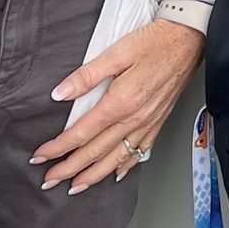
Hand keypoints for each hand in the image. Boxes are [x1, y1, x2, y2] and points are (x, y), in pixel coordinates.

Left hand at [31, 16, 204, 193]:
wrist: (188, 41)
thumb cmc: (155, 43)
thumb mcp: (116, 53)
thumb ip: (86, 76)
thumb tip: (60, 94)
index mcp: (119, 102)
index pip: (81, 133)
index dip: (58, 147)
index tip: (40, 156)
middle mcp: (133, 119)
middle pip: (95, 152)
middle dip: (69, 169)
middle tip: (49, 180)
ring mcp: (147, 123)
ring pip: (116, 159)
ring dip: (93, 176)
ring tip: (76, 187)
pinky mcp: (158, 121)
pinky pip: (139, 152)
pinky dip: (125, 166)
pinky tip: (116, 173)